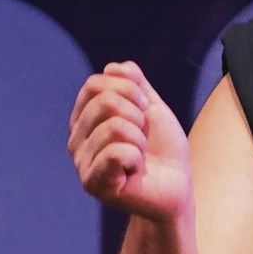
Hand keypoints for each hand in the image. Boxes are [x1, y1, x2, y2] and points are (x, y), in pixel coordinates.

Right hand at [70, 62, 192, 221]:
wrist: (176, 185)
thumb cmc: (162, 149)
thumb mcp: (151, 107)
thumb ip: (134, 83)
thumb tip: (112, 68)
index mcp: (85, 118)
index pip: (94, 85)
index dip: (129, 89)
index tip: (144, 109)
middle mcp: (76, 139)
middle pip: (104, 102)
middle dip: (137, 116)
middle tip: (142, 138)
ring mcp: (81, 162)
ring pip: (114, 127)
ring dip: (139, 141)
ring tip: (138, 157)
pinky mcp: (92, 183)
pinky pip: (116, 153)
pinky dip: (135, 159)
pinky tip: (133, 172)